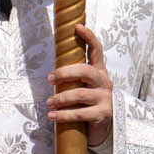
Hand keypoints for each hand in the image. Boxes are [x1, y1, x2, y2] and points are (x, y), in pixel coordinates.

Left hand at [47, 25, 114, 139]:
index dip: (89, 37)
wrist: (104, 126)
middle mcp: (104, 82)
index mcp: (99, 71)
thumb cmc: (88, 102)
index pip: (96, 50)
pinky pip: (80, 113)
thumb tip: (51, 69)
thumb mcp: (83, 85)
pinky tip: (52, 116)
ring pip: (80, 94)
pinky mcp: (103, 114)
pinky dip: (63, 115)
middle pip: (85, 71)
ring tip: (48, 103)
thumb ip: (74, 76)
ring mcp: (105, 98)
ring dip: (60, 98)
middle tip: (49, 78)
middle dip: (64, 73)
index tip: (77, 27)